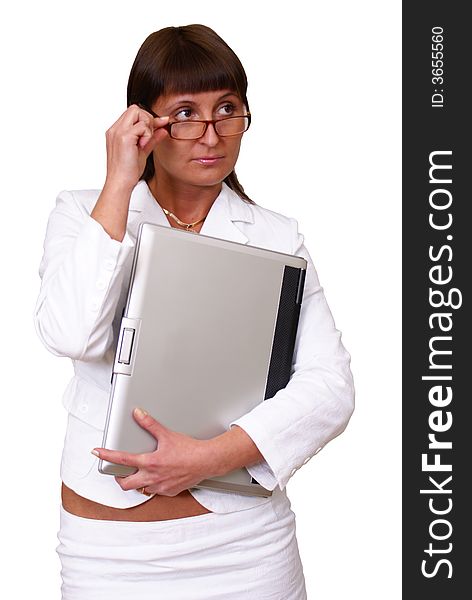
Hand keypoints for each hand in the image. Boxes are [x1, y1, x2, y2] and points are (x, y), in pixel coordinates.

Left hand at [93, 408, 217, 496]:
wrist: (206, 461)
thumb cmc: (189, 449)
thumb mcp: (167, 434)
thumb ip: (150, 424)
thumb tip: (138, 414)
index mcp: (149, 463)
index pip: (122, 460)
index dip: (106, 456)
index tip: (97, 453)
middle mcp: (152, 477)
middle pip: (125, 484)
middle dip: (119, 478)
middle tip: (119, 471)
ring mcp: (160, 487)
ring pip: (141, 488)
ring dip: (138, 481)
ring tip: (141, 472)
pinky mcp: (169, 492)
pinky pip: (156, 491)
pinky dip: (153, 484)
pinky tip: (159, 476)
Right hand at [104, 104, 168, 190]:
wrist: (120, 183)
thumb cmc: (128, 171)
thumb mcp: (143, 151)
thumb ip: (152, 139)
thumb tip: (163, 129)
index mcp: (116, 132)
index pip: (133, 113)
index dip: (147, 118)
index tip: (159, 125)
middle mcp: (115, 129)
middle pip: (134, 108)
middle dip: (147, 119)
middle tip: (149, 136)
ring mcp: (118, 132)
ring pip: (137, 112)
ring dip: (147, 126)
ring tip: (144, 142)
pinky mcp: (124, 137)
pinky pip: (142, 125)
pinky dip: (147, 134)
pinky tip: (143, 146)